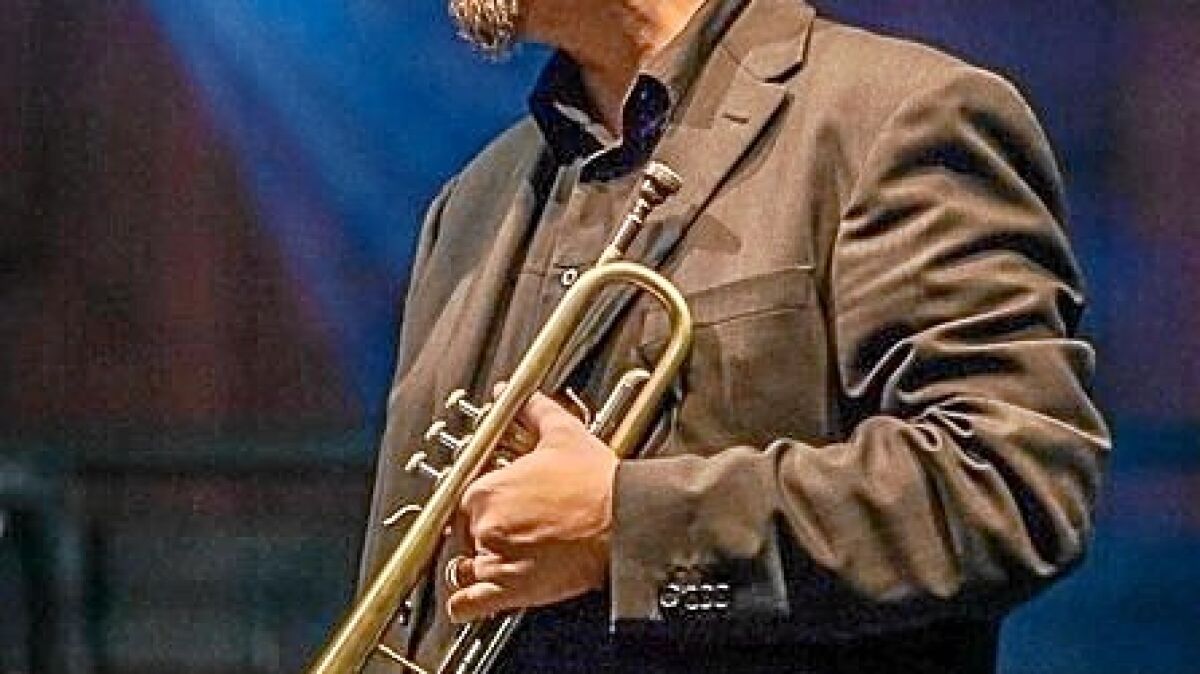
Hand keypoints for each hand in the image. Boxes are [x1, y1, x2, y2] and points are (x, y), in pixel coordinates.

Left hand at [447, 390, 617, 622]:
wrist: (625, 521)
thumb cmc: (597, 483)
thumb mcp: (563, 434)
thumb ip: (532, 410)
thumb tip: (518, 395)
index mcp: (487, 489)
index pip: (463, 497)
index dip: (481, 500)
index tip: (496, 503)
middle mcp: (484, 525)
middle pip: (463, 532)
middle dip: (481, 531)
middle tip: (510, 528)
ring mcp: (495, 559)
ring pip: (464, 566)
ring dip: (475, 564)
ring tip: (500, 557)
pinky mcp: (510, 590)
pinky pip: (468, 604)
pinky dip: (466, 602)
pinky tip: (474, 595)